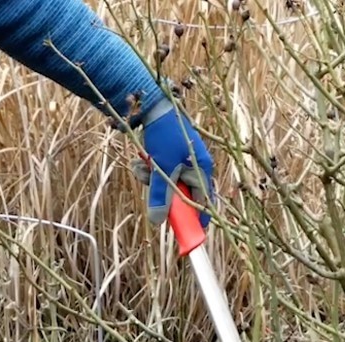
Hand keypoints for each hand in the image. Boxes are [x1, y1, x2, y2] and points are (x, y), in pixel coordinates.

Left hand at [131, 100, 214, 226]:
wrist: (153, 105)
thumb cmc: (163, 135)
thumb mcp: (161, 168)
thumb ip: (160, 196)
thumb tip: (158, 221)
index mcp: (202, 169)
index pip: (203, 202)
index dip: (195, 218)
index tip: (187, 233)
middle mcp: (197, 166)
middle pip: (181, 193)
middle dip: (162, 192)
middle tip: (149, 183)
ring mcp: (184, 160)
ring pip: (167, 182)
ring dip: (152, 179)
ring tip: (142, 165)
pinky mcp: (172, 155)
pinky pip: (161, 172)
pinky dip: (150, 169)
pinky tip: (141, 160)